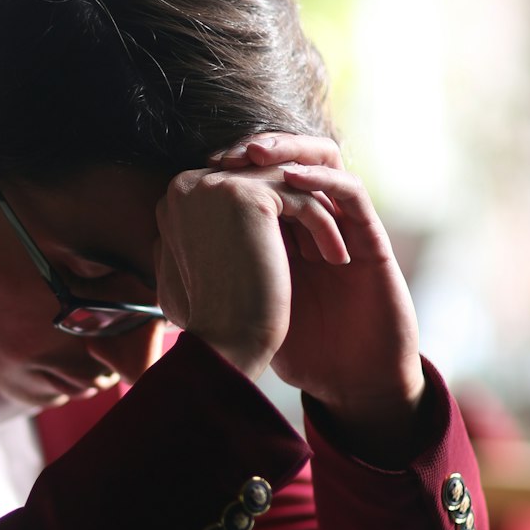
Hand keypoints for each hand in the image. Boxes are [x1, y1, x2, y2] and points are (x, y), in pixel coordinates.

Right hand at [154, 143, 350, 380]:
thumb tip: (232, 217)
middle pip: (262, 180)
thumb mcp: (206, 260)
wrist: (225, 345)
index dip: (273, 216)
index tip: (296, 249)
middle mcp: (188, 184)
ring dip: (316, 219)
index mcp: (177, 198)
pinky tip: (337, 258)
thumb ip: (212, 228)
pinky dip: (325, 227)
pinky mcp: (247, 195)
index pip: (239, 188)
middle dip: (297, 213)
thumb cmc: (216, 317)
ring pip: (287, 186)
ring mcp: (215, 185)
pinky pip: (303, 199)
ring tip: (333, 254)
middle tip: (321, 247)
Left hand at [216, 134, 425, 459]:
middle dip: (261, 148)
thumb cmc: (300, 350)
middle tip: (230, 155)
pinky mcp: (372, 241)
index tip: (204, 166)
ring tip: (258, 156)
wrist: (348, 381)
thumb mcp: (245, 305)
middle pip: (293, 158)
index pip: (266, 177)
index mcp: (288, 231)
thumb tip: (158, 250)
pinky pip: (354, 196)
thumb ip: (213, 273)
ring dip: (292, 150)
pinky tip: (292, 181)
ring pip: (326, 162)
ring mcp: (347, 228)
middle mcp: (318, 221)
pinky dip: (324, 180)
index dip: (237, 166)